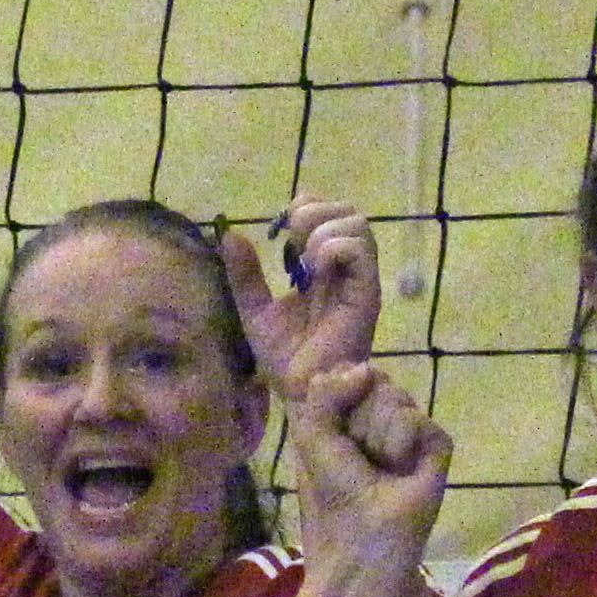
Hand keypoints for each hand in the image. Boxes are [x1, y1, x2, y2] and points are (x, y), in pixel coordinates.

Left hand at [230, 197, 379, 394]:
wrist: (299, 390)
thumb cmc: (285, 355)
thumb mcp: (254, 309)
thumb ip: (245, 274)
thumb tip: (229, 235)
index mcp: (324, 266)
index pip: (327, 211)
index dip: (305, 207)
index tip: (280, 233)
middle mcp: (346, 267)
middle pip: (346, 209)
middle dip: (313, 212)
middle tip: (290, 241)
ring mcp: (359, 278)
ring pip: (356, 223)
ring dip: (322, 230)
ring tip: (302, 261)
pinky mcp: (367, 292)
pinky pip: (358, 249)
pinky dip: (331, 248)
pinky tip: (314, 271)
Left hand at [283, 360, 448, 560]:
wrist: (360, 548)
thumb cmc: (331, 501)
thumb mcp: (311, 440)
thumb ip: (324, 396)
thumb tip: (364, 367)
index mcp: (348, 415)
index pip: (349, 373)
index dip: (339, 392)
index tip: (333, 429)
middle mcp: (381, 417)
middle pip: (375, 380)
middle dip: (357, 418)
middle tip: (356, 457)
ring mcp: (412, 431)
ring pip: (396, 398)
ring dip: (377, 437)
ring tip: (377, 470)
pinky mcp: (438, 447)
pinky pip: (420, 421)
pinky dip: (403, 446)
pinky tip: (400, 472)